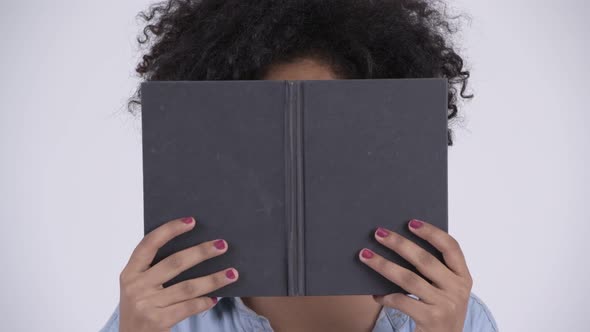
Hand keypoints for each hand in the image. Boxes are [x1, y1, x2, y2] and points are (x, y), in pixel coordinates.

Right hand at [118, 216, 238, 331]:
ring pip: (188, 287)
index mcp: (130, 272)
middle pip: (174, 262)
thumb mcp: (140, 287)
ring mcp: (146, 305)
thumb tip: (196, 249)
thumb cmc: (142, 308)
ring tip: (232, 273)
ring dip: (213, 279)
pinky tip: (215, 298)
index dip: (170, 230)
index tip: (191, 221)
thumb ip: (157, 269)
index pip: (149, 244)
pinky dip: (204, 301)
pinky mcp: (157, 321)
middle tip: (222, 245)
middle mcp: (135, 287)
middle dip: (201, 252)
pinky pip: (189, 307)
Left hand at [359, 219, 471, 331]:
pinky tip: (375, 294)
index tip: (411, 222)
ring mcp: (446, 305)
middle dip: (399, 244)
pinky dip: (386, 296)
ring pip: (409, 278)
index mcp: (464, 277)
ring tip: (366, 255)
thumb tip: (397, 245)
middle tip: (379, 233)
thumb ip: (431, 272)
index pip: (451, 247)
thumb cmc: (440, 313)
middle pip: (425, 260)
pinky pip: (402, 301)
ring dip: (384, 265)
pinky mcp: (432, 320)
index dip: (431, 232)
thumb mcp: (444, 291)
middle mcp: (458, 290)